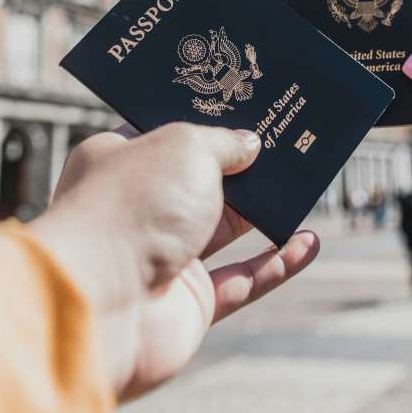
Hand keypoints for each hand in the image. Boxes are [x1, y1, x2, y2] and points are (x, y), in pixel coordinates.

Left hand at [30, 122, 319, 400]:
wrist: (101, 303)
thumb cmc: (132, 207)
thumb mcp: (186, 147)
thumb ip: (224, 143)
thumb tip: (250, 145)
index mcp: (119, 162)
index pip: (165, 134)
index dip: (205, 121)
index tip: (245, 108)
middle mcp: (139, 209)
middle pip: (202, 182)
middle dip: (244, 167)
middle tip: (286, 144)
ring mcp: (164, 258)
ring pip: (227, 230)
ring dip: (266, 213)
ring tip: (306, 188)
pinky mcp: (189, 304)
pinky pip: (244, 280)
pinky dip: (278, 264)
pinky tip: (310, 243)